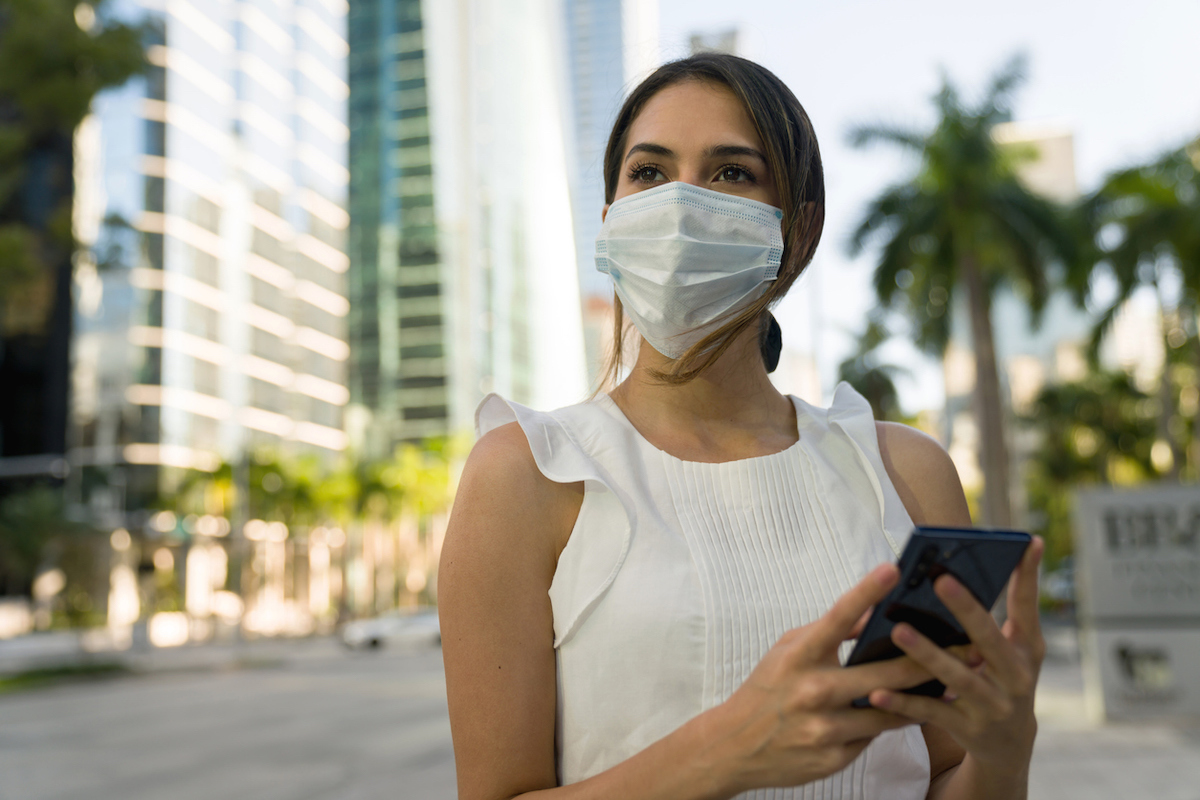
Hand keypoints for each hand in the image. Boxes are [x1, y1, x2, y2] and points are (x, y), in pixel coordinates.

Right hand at [702, 563, 935, 794]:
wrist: (735, 745)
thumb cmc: (768, 688)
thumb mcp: (790, 650)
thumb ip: (830, 633)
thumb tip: (871, 612)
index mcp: (800, 655)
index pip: (838, 617)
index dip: (866, 591)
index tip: (895, 569)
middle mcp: (813, 690)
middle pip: (885, 672)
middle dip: (931, 658)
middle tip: (968, 645)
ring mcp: (824, 727)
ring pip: (890, 709)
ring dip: (925, 696)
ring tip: (958, 681)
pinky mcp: (833, 757)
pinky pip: (874, 735)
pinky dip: (893, 720)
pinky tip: (916, 712)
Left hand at [867, 536, 1045, 770]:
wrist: (1011, 745)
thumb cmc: (1002, 678)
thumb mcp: (1012, 649)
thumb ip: (994, 613)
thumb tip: (970, 565)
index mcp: (1025, 648)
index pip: (1027, 606)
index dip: (1028, 575)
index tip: (1026, 541)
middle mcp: (1015, 676)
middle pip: (989, 639)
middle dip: (967, 610)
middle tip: (942, 580)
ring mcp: (993, 705)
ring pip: (957, 677)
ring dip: (927, 655)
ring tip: (898, 631)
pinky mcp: (968, 730)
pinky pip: (931, 713)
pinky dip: (904, 703)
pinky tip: (877, 692)